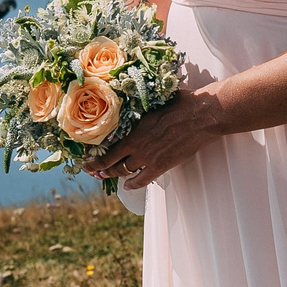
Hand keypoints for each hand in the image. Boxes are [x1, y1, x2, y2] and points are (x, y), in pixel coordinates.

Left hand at [89, 87, 226, 188]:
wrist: (200, 116)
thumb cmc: (180, 104)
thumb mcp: (153, 103)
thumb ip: (141, 109)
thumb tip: (133, 100)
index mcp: (133, 129)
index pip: (107, 147)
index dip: (95, 156)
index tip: (87, 158)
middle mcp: (137, 146)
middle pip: (112, 162)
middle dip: (99, 168)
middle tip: (93, 171)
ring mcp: (148, 158)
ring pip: (124, 171)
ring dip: (113, 175)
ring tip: (105, 176)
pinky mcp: (161, 166)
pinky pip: (142, 180)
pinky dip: (133, 184)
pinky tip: (127, 186)